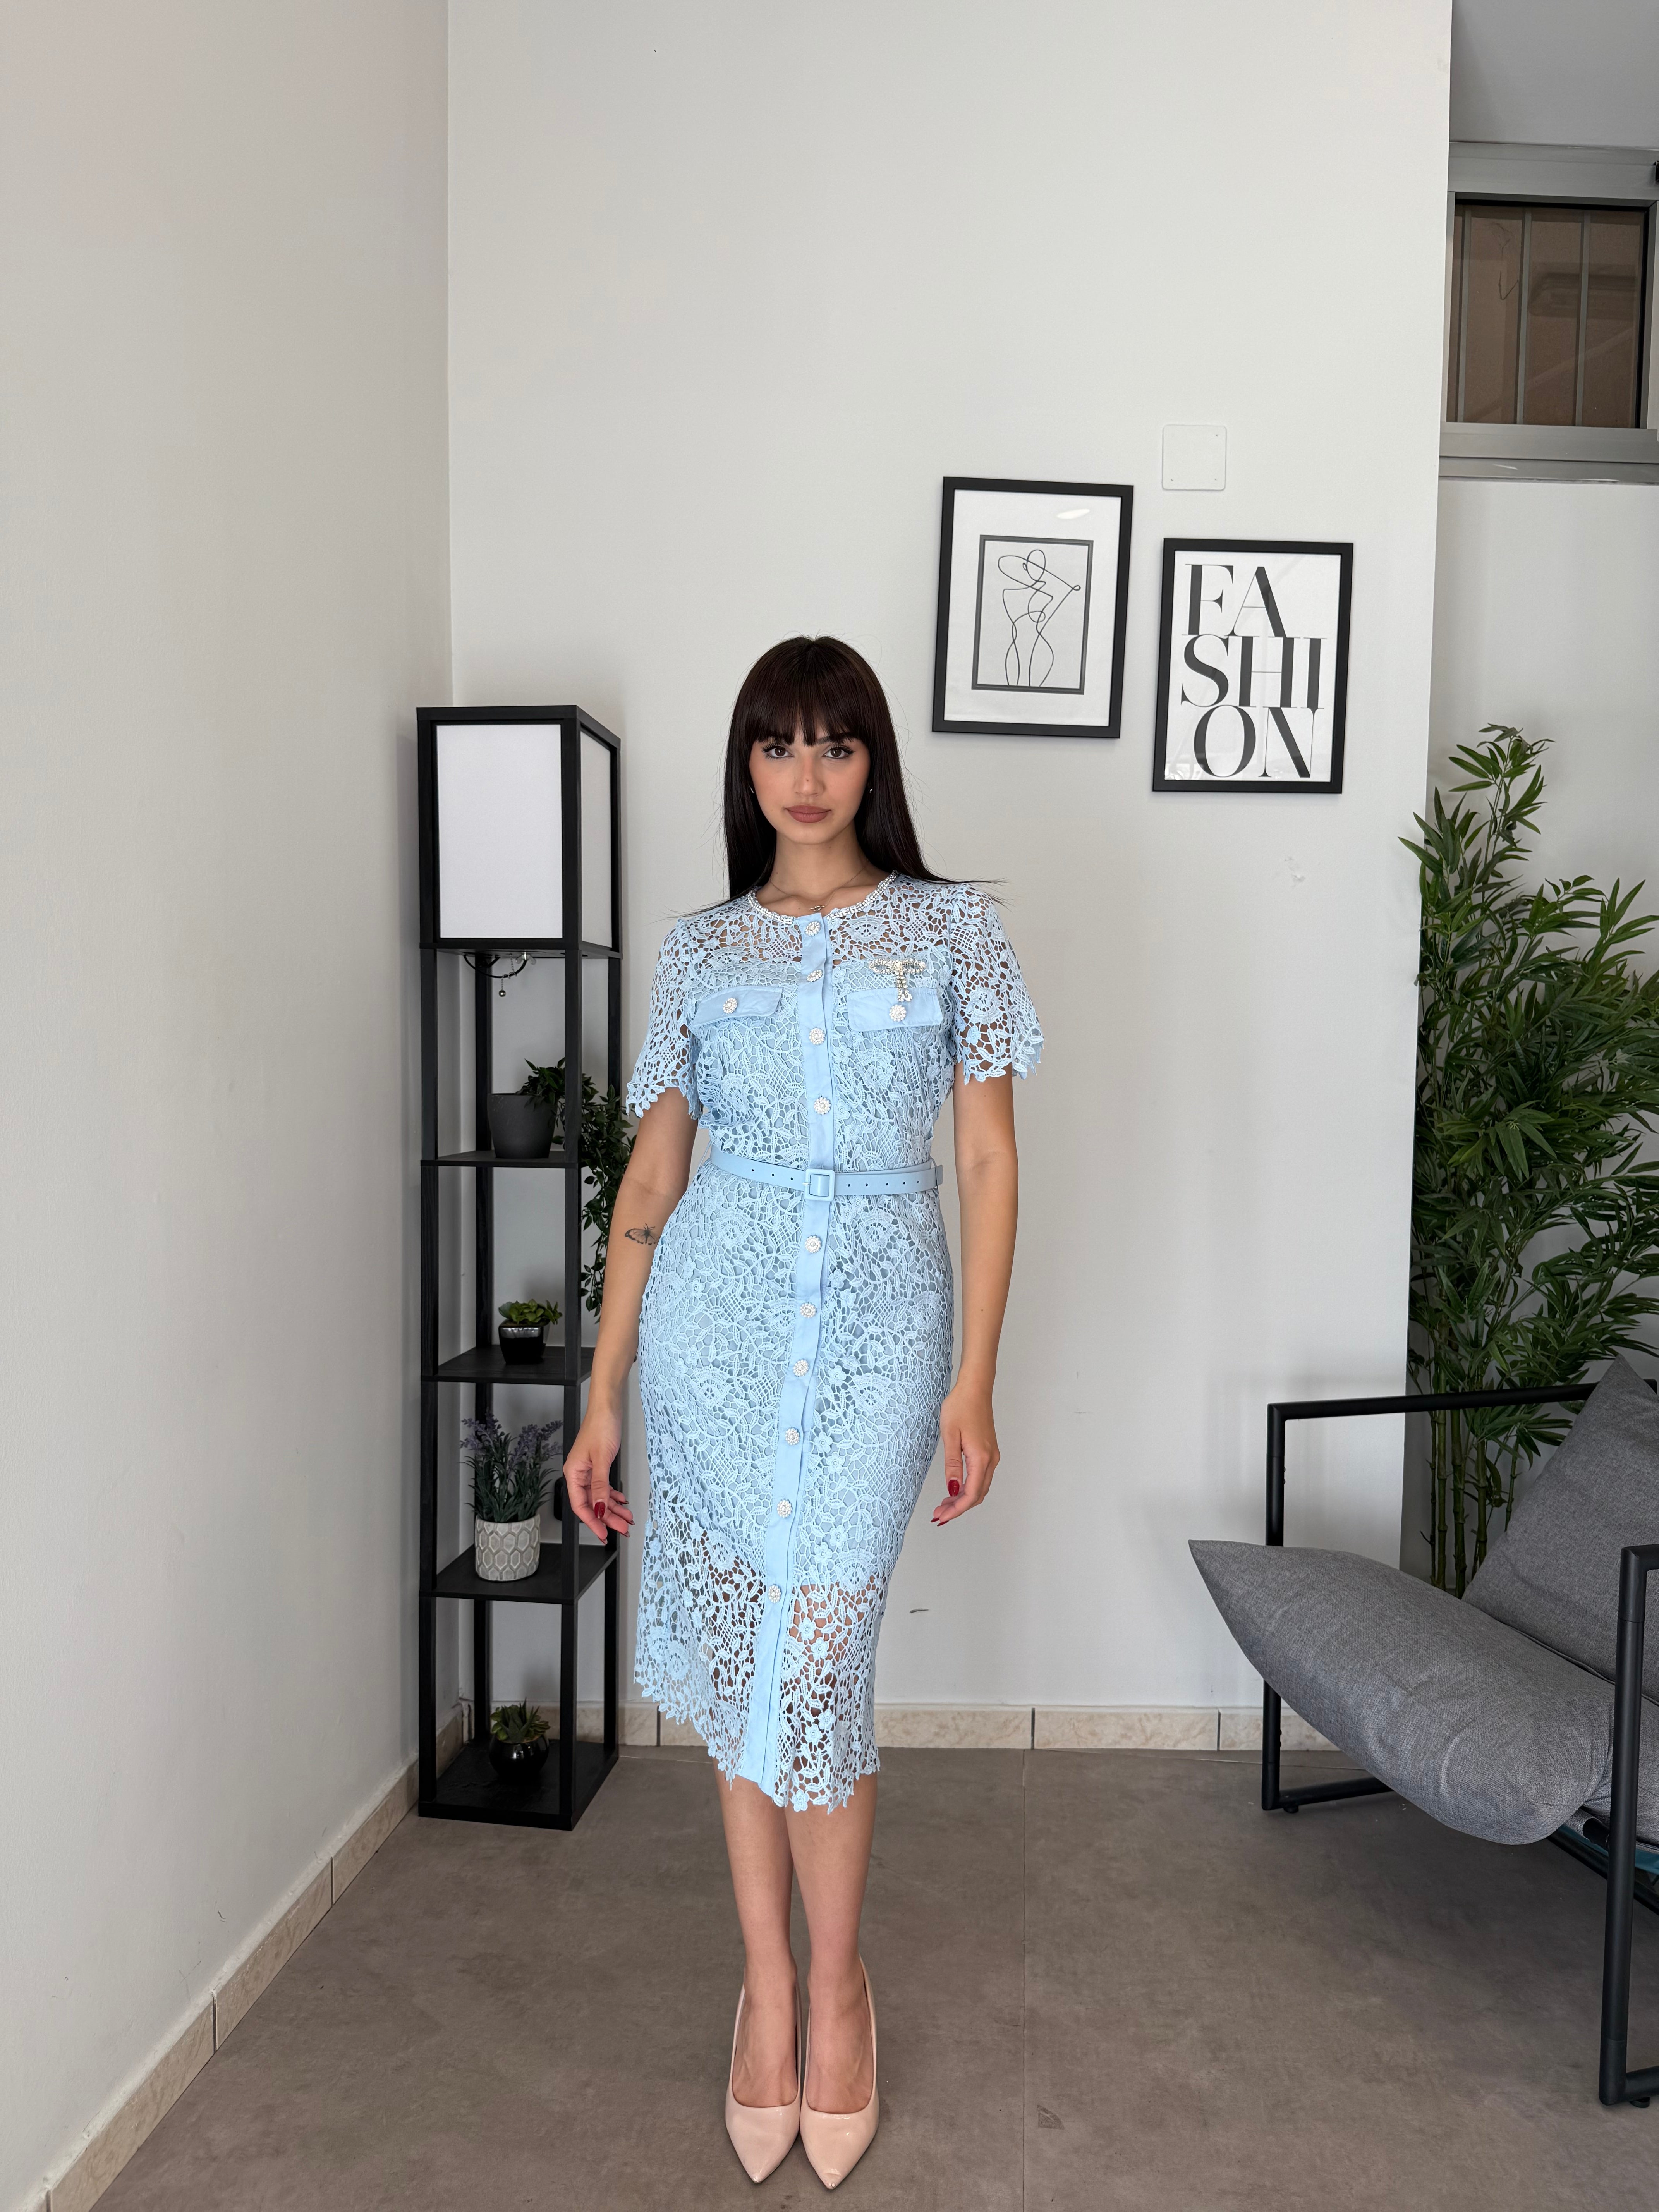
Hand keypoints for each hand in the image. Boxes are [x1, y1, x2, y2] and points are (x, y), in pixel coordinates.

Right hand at [563, 1406, 633, 1540]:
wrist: (608, 1407)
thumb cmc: (601, 1426)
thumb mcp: (602, 1459)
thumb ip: (600, 1486)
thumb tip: (599, 1509)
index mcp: (574, 1473)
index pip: (580, 1505)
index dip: (592, 1521)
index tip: (603, 1533)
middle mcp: (579, 1474)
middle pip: (592, 1504)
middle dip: (607, 1518)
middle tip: (621, 1529)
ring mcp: (589, 1470)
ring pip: (600, 1497)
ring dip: (613, 1509)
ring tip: (626, 1519)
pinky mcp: (598, 1466)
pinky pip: (604, 1487)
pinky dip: (613, 1496)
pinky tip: (622, 1503)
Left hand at [932, 1377, 998, 1525]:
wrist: (975, 1388)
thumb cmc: (960, 1407)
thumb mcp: (950, 1435)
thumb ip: (952, 1465)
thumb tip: (953, 1489)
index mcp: (981, 1458)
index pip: (971, 1494)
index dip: (956, 1510)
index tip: (941, 1517)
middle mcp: (990, 1459)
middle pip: (977, 1495)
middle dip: (958, 1508)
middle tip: (939, 1514)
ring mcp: (991, 1455)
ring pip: (980, 1487)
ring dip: (963, 1499)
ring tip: (943, 1505)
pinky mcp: (988, 1451)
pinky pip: (981, 1477)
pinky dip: (968, 1488)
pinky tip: (955, 1488)